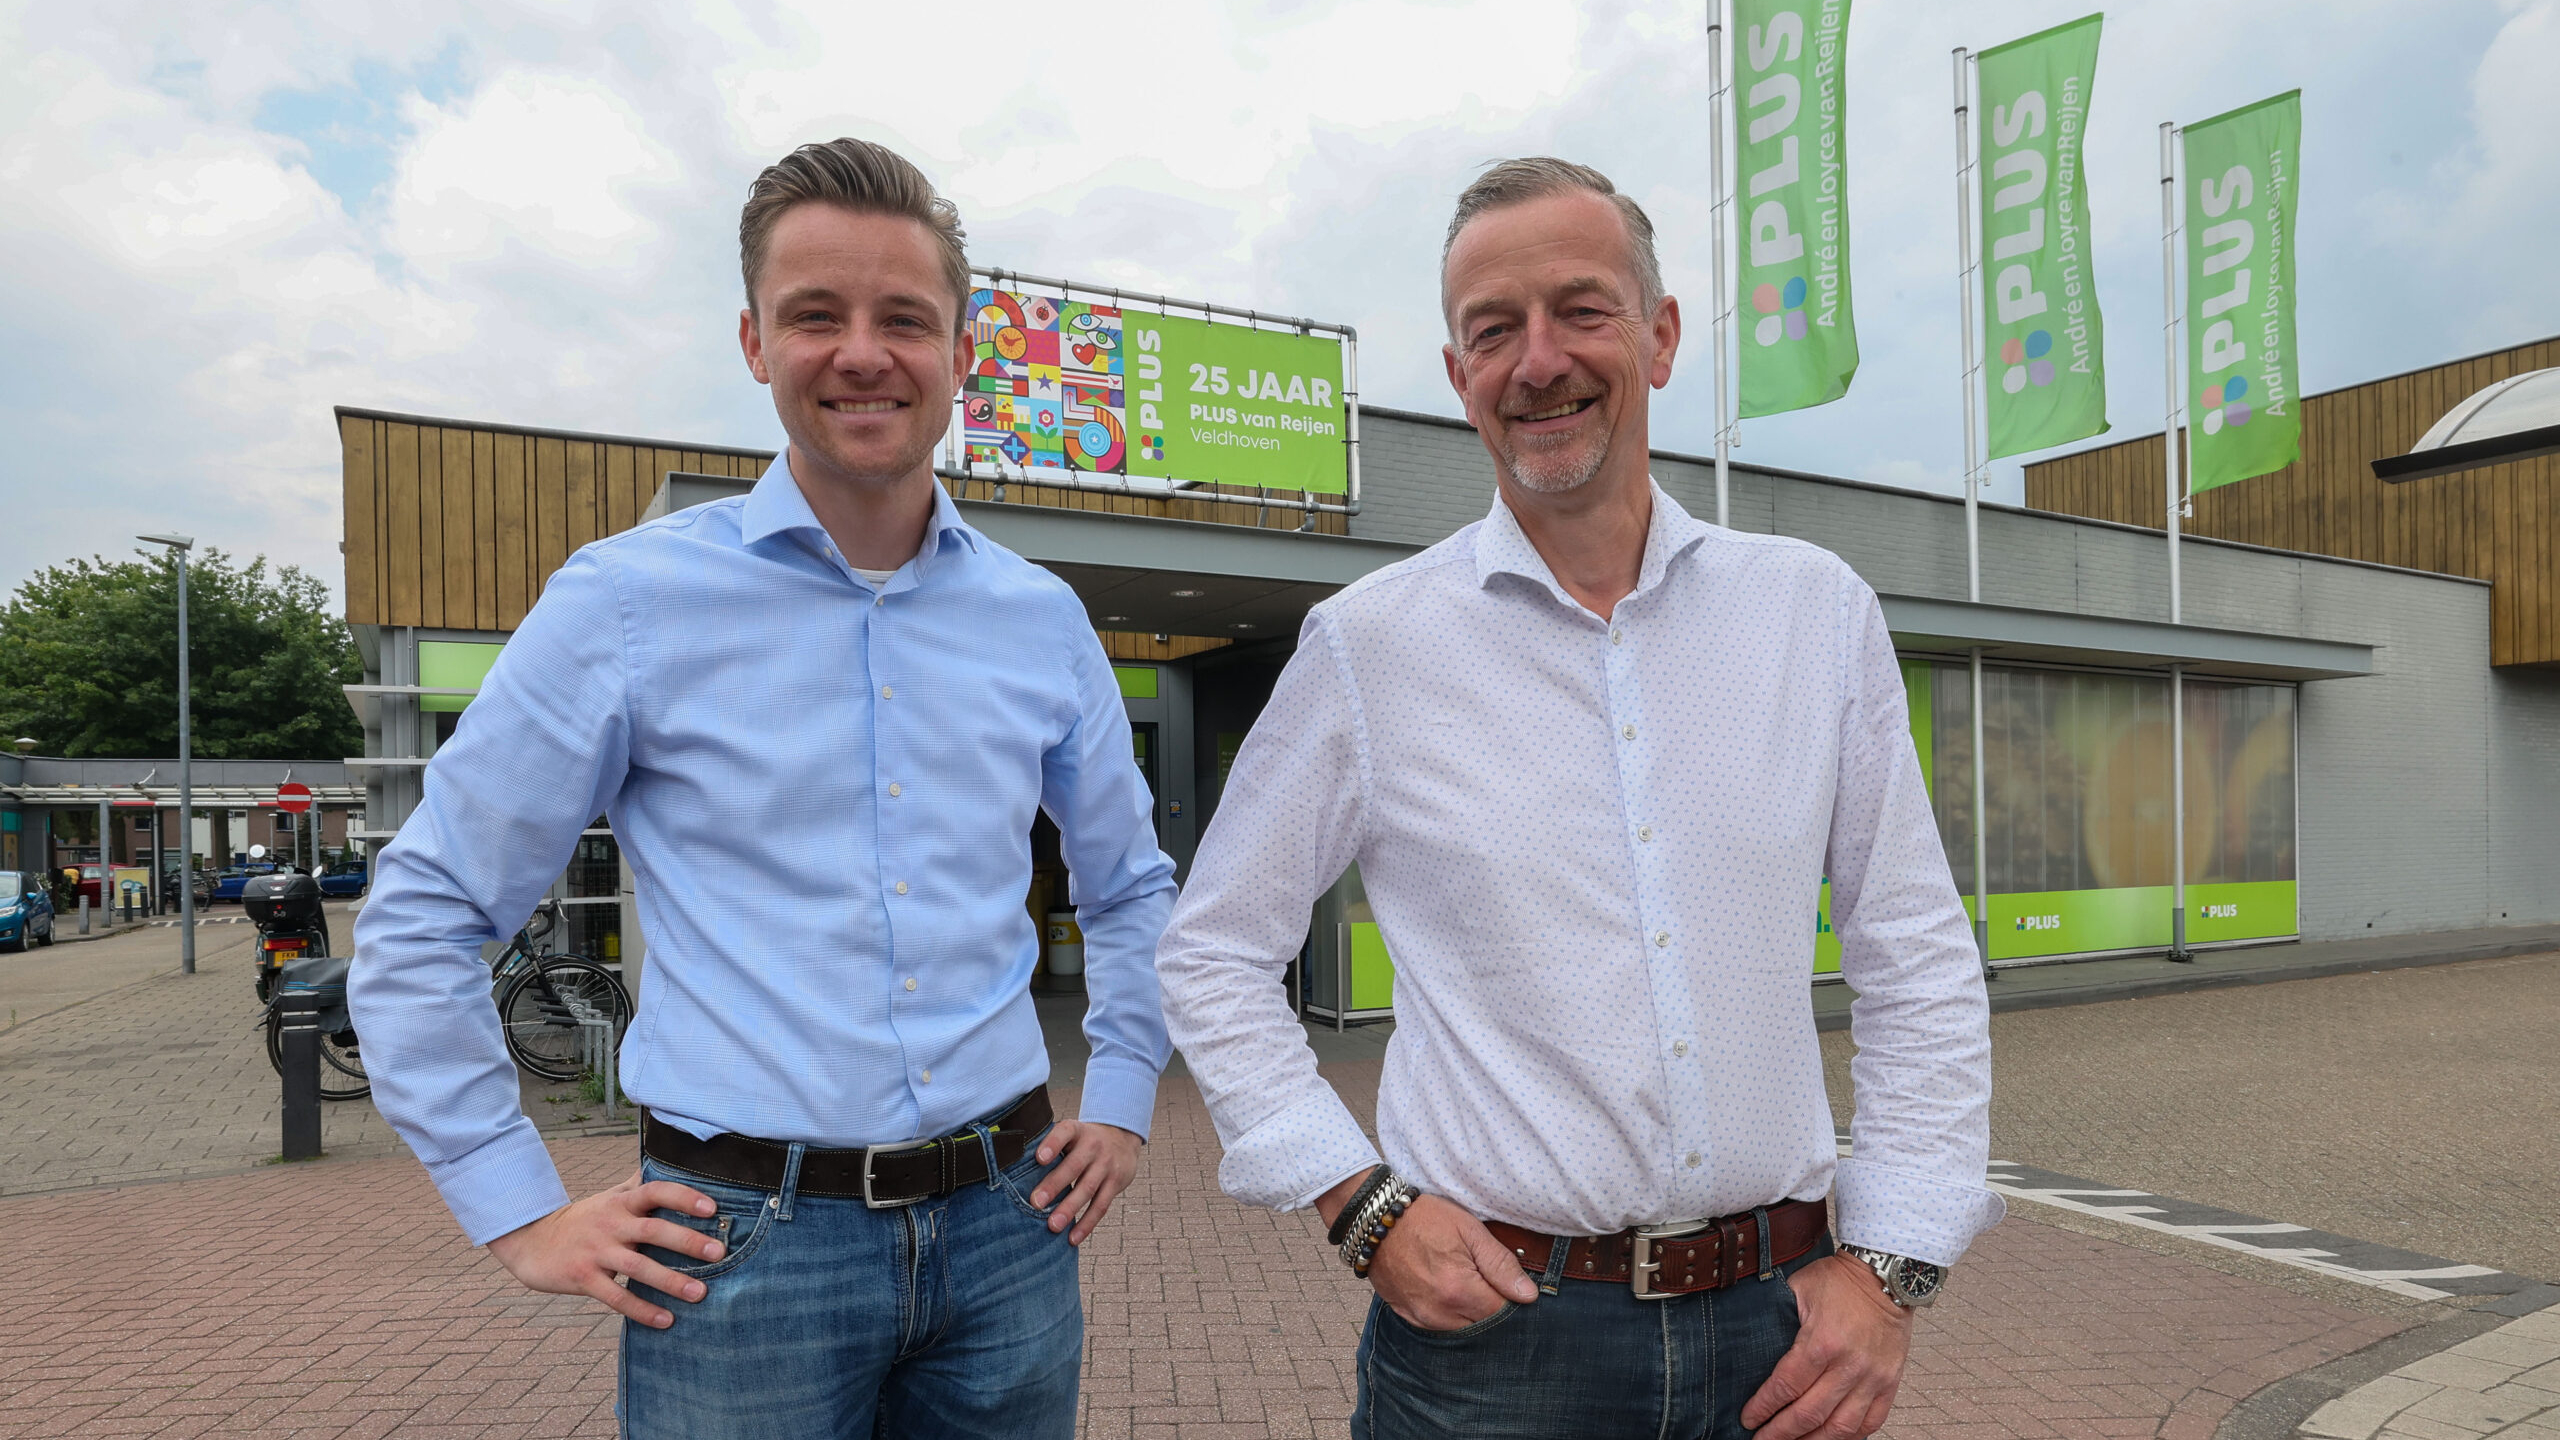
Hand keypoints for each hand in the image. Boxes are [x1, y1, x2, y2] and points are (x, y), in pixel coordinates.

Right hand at [484, 1168, 725, 1328]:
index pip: (655, 1192)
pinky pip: (616, 1297)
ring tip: (700, 1293)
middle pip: (652, 1230)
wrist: (531, 1241)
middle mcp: (610, 1224)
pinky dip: (641, 1310)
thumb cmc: (583, 1219)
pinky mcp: (583, 1279)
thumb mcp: (609, 1196)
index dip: (684, 1197)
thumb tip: (669, 1161)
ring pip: (638, 1267)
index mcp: (621, 1203)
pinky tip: (665, 1320)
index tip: (712, 1207)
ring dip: (670, 1281)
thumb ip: (639, 1184)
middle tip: (718, 1253)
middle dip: (687, 1241)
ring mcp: (596, 1252)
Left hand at [1026, 1120, 1141, 1243]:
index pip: (1065, 1132)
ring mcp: (1106, 1166)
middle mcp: (1093, 1146)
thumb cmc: (1083, 1141)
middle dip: (1054, 1185)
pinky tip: (1072, 1237)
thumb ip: (1049, 1145)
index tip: (1039, 1158)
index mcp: (1077, 1131)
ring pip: (1087, 1189)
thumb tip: (1014, 1165)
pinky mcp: (1116, 1183)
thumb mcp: (1071, 1133)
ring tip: (1053, 1226)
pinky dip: (1087, 1224)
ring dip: (1069, 1209)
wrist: (1122, 1138)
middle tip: (1035, 1203)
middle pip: (1074, 1166)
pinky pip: (1101, 1206)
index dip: (1052, 1144)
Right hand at [1315, 1173, 1538, 1330]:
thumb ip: (1500, 1265)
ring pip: (1461, 1328)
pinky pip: (1438, 1325)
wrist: (1374, 1218)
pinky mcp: (1407, 1315)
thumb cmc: (1424, 1218)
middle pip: (1482, 1325)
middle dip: (1489, 1306)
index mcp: (1459, 1290)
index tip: (1505, 1279)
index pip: (1502, 1312)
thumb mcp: (1469, 1231)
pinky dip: (1447, 1312)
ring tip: (1461, 1278)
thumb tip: (1529, 1295)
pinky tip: (1443, 1286)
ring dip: (1468, 1310)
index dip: (1510, 1297)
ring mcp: (1420, 1317)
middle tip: (1483, 1276)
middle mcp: (1439, 1312)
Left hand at [1739, 1252, 1915, 1439]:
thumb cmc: (1841, 1281)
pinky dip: (1849, 1436)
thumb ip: (1778, 1318)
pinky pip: (1871, 1422)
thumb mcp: (1799, 1289)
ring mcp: (1873, 1378)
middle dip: (1779, 1433)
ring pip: (1840, 1427)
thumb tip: (1752, 1340)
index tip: (1748, 1419)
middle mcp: (1849, 1366)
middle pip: (1809, 1414)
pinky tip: (1829, 1438)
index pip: (1786, 1387)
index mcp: (1822, 1342)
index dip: (1763, 1408)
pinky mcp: (1890, 1383)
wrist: (1886, 1274)